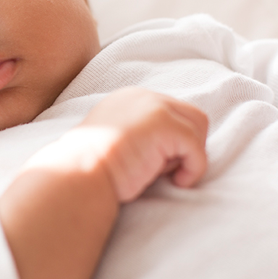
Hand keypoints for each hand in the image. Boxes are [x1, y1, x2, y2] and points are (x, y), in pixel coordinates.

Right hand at [26, 87, 208, 201]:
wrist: (78, 173)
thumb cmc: (93, 169)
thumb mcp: (117, 142)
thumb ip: (143, 136)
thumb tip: (174, 151)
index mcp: (130, 99)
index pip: (172, 112)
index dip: (175, 141)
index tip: (160, 165)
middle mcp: (144, 96)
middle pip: (191, 115)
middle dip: (188, 144)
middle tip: (168, 170)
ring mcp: (155, 107)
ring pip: (199, 126)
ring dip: (191, 154)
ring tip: (168, 175)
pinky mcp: (164, 125)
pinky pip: (197, 148)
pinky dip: (194, 168)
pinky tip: (177, 182)